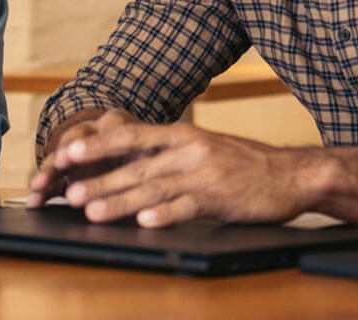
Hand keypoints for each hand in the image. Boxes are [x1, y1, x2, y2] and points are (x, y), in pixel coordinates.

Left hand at [30, 109, 313, 227]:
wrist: (291, 175)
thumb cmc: (244, 165)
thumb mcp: (204, 148)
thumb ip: (170, 153)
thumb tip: (129, 163)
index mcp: (182, 134)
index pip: (130, 135)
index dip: (97, 145)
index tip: (66, 153)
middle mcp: (189, 150)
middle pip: (135, 165)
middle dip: (99, 179)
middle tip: (69, 191)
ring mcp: (203, 174)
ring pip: (153, 188)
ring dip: (120, 201)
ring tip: (92, 212)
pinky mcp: (219, 198)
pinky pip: (186, 207)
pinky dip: (164, 214)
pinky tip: (145, 221)